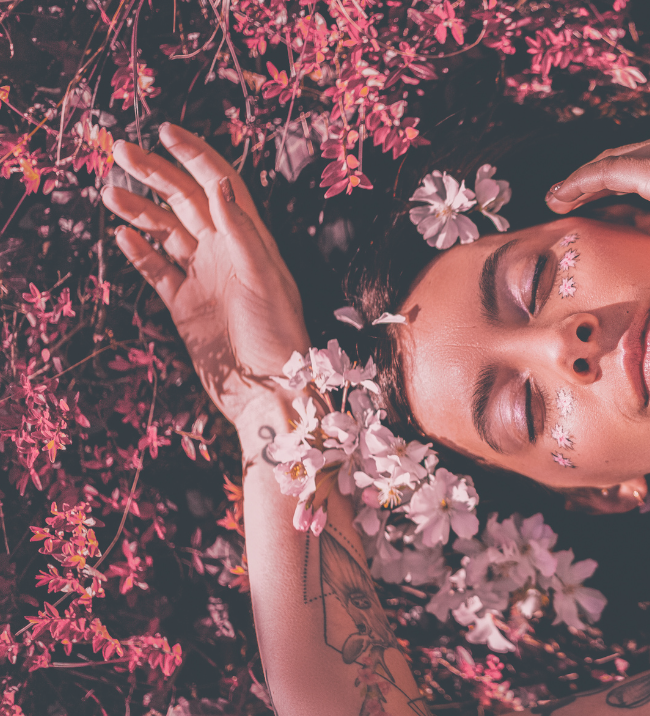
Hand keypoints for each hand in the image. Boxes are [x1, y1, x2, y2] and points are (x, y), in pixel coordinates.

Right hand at [102, 123, 310, 428]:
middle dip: (155, 172)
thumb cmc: (279, 336)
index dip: (195, 155)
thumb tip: (220, 184)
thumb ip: (241, 232)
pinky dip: (139, 252)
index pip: (220, 184)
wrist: (268, 390)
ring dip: (139, 209)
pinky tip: (121, 236)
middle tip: (119, 149)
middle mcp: (226, 251)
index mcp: (251, 239)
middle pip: (185, 200)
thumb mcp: (265, 279)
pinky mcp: (185, 305)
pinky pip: (157, 271)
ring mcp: (204, 276)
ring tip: (109, 191)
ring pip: (165, 231)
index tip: (165, 130)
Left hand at [545, 117, 649, 251]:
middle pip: (629, 161)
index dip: (636, 185)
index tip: (624, 209)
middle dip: (603, 182)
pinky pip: (604, 174)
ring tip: (558, 200)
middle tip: (578, 203)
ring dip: (584, 184)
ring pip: (611, 165)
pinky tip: (557, 197)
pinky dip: (578, 185)